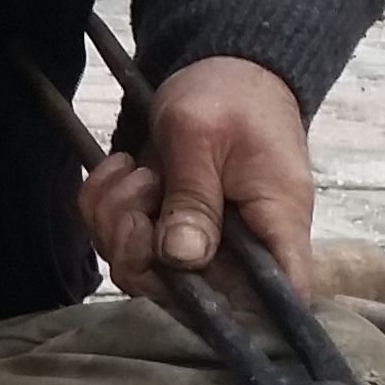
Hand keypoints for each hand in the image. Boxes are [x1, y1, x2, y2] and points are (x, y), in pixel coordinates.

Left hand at [81, 54, 314, 298]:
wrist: (220, 65)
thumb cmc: (228, 93)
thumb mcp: (202, 136)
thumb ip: (193, 197)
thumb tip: (183, 259)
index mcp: (276, 230)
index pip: (278, 304)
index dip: (235, 319)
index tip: (182, 284)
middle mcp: (243, 250)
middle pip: (189, 299)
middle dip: (140, 254)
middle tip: (135, 205)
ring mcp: (203, 243)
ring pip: (144, 270)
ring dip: (117, 223)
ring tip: (135, 173)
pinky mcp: (169, 229)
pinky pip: (123, 242)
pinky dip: (107, 207)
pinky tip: (121, 169)